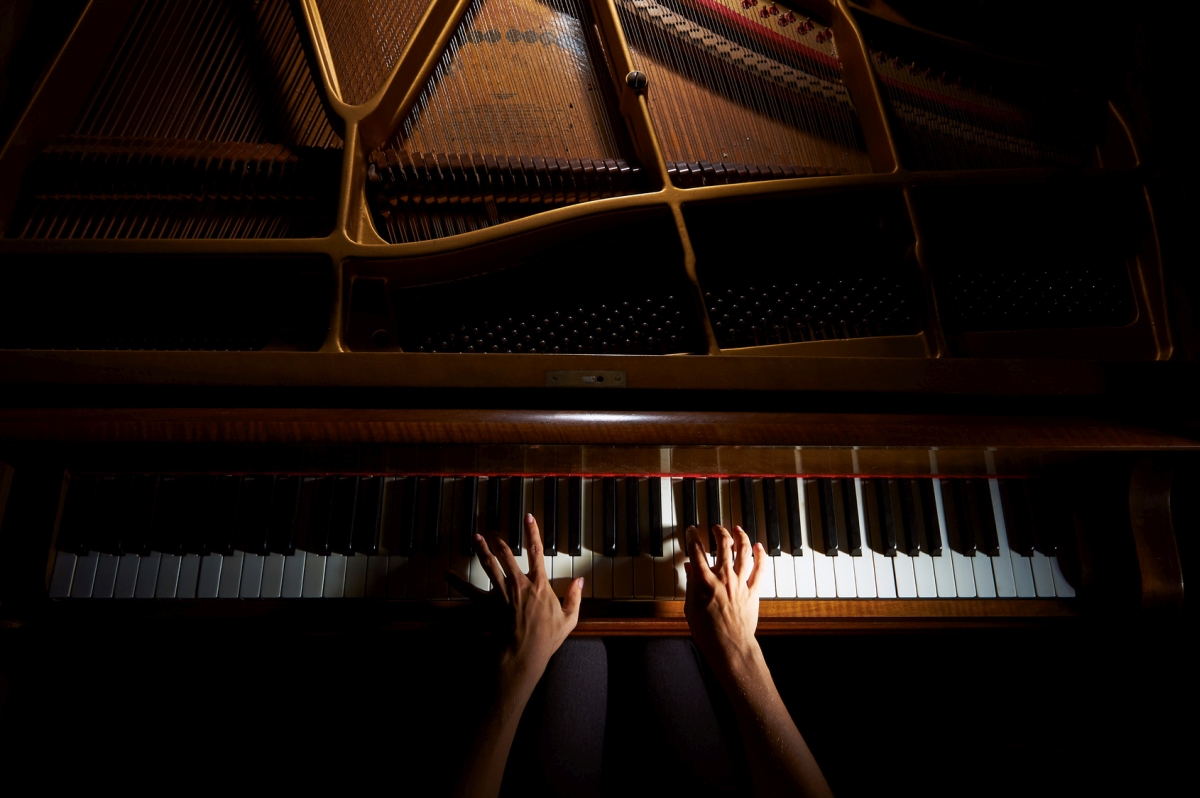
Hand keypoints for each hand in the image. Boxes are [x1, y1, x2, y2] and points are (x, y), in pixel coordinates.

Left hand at [447, 513, 583, 696]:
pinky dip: (458, 582)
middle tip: (494, 531)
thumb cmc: (547, 638)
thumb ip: (575, 597)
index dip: (533, 533)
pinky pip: (471, 591)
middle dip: (500, 541)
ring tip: (476, 538)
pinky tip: (447, 573)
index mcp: (539, 584)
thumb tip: (581, 581)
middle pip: (507, 556)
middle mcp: (520, 584)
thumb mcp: (569, 618)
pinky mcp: (489, 605)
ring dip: (482, 551)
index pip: (537, 552)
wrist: (526, 653)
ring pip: (490, 566)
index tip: (528, 517)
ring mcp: (503, 593)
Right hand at [683, 524, 763, 673]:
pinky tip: (759, 546)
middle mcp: (723, 577)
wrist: (729, 646)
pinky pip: (760, 569)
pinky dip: (761, 556)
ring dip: (740, 537)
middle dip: (719, 532)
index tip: (691, 530)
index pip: (696, 551)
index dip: (692, 537)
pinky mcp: (753, 591)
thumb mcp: (690, 607)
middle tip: (716, 528)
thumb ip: (691, 585)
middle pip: (723, 545)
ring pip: (744, 552)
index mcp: (704, 581)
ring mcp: (740, 583)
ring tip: (737, 529)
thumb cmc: (707, 631)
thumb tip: (689, 568)